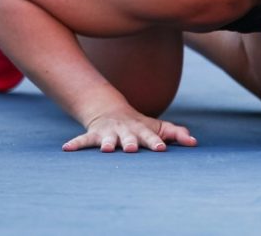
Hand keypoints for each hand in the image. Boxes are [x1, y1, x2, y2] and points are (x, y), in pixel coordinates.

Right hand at [62, 107, 197, 152]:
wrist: (111, 111)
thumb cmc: (140, 125)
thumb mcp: (158, 127)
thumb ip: (176, 133)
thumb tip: (194, 142)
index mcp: (141, 130)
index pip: (151, 137)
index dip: (156, 142)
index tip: (162, 149)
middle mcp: (125, 131)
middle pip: (128, 138)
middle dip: (130, 143)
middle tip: (131, 149)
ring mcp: (108, 133)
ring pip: (106, 139)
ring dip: (105, 144)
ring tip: (104, 150)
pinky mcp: (93, 135)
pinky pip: (83, 140)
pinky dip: (74, 144)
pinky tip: (66, 149)